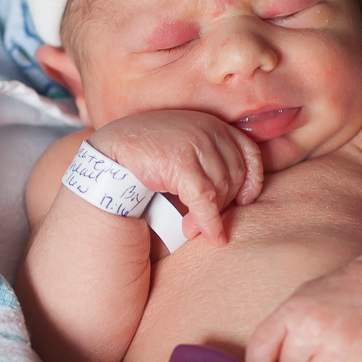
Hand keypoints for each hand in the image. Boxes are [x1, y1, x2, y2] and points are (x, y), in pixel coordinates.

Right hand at [91, 109, 263, 245]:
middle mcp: (208, 128)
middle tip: (205, 223)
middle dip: (225, 204)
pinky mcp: (181, 160)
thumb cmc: (149, 160)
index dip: (251, 182)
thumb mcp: (186, 156)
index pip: (249, 153)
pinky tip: (210, 237)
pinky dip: (209, 222)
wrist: (109, 156)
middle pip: (235, 175)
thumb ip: (209, 169)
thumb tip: (237, 205)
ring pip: (222, 188)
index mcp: (213, 124)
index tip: (243, 202)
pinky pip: (205, 199)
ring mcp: (195, 142)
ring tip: (193, 230)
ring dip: (211, 216)